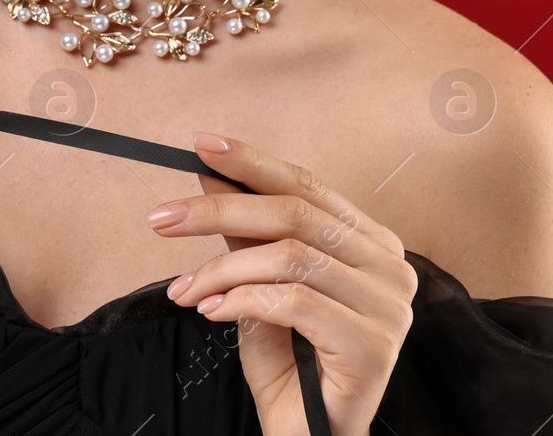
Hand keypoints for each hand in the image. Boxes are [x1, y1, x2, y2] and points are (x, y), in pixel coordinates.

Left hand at [149, 132, 417, 435]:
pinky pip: (293, 301)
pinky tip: (211, 311)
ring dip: (220, 270)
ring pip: (288, 257)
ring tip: (184, 289)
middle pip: (293, 214)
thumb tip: (211, 177)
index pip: (307, 186)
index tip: (201, 146)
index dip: (252, 162)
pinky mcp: (373, 344)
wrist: (307, 435)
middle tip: (162, 219)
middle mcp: (390, 266)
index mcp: (370, 241)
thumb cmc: (290, 363)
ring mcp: (388, 306)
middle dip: (217, 212)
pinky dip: (240, 301)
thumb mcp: (258, 286)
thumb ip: (245, 235)